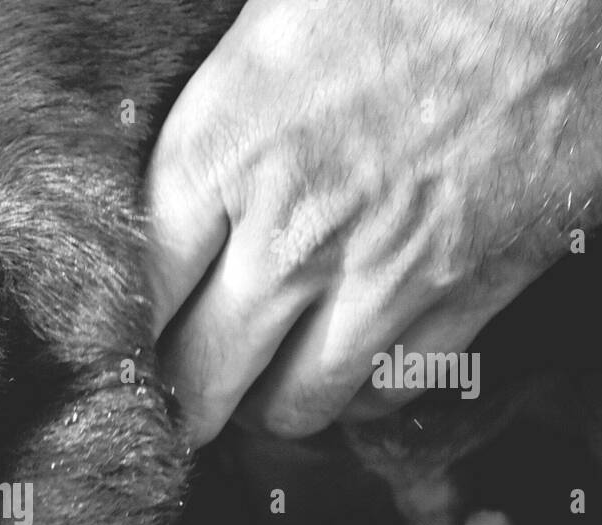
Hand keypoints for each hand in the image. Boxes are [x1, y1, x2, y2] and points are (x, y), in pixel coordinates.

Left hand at [147, 0, 601, 444]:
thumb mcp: (270, 24)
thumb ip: (216, 125)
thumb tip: (174, 199)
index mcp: (223, 150)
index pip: (143, 295)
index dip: (131, 340)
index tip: (132, 358)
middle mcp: (292, 231)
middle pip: (203, 375)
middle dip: (186, 404)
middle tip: (184, 408)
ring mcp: (382, 271)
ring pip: (295, 403)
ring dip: (269, 410)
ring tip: (262, 396)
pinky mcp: (471, 288)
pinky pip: (393, 388)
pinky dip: (366, 396)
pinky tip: (355, 371)